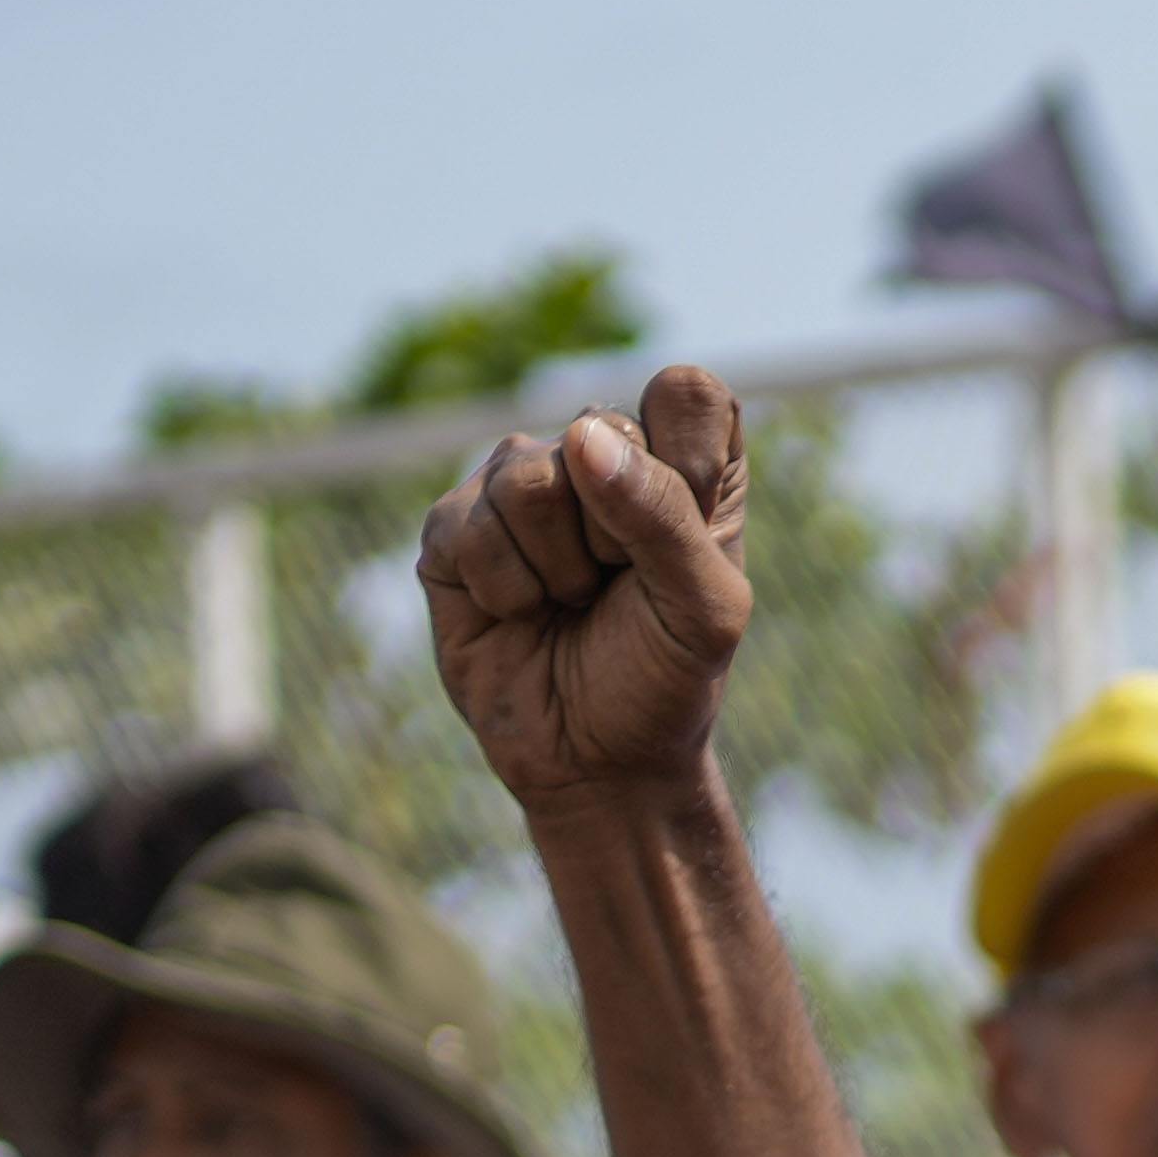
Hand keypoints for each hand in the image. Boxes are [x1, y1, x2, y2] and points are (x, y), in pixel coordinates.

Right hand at [418, 366, 756, 809]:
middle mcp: (598, 455)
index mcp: (683, 461)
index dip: (682, 459)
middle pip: (597, 430)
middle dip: (615, 536)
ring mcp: (519, 484)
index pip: (684, 393)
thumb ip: (662, 514)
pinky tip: (521, 615)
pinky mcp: (455, 528)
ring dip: (556, 568)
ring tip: (569, 604)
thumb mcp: (702, 609)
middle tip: (618, 591)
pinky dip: (505, 591)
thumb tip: (580, 438)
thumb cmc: (665, 678)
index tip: (687, 535)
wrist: (598, 764)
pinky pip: (468, 527)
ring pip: (525, 478)